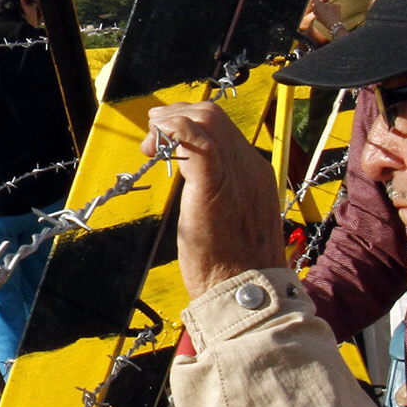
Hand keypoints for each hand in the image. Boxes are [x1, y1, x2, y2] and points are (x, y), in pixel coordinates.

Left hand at [141, 102, 285, 299]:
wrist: (247, 292)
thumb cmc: (235, 266)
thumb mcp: (235, 222)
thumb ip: (222, 197)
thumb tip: (196, 186)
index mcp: (256, 175)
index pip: (224, 128)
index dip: (190, 123)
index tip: (166, 136)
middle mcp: (250, 168)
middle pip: (214, 117)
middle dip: (177, 115)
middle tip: (153, 135)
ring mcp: (236, 174)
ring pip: (207, 120)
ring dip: (171, 120)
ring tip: (150, 139)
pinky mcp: (216, 186)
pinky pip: (199, 141)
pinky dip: (176, 129)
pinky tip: (159, 135)